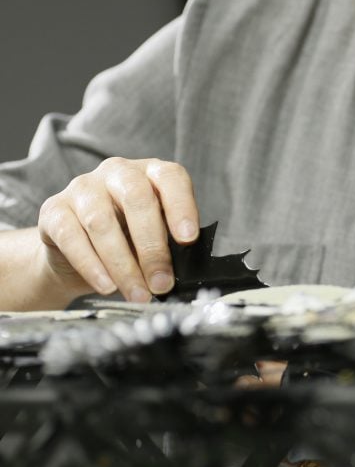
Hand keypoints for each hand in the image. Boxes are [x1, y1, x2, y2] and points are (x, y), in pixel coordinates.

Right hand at [37, 157, 198, 302]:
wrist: (76, 251)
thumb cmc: (129, 239)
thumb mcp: (156, 236)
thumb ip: (171, 244)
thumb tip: (184, 271)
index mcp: (151, 173)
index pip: (171, 178)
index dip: (182, 207)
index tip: (188, 240)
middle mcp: (118, 172)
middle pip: (137, 199)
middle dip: (152, 247)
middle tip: (161, 282)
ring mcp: (83, 187)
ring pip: (102, 222)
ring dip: (123, 265)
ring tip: (138, 294)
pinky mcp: (54, 209)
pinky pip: (72, 237)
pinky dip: (92, 266)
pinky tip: (107, 287)